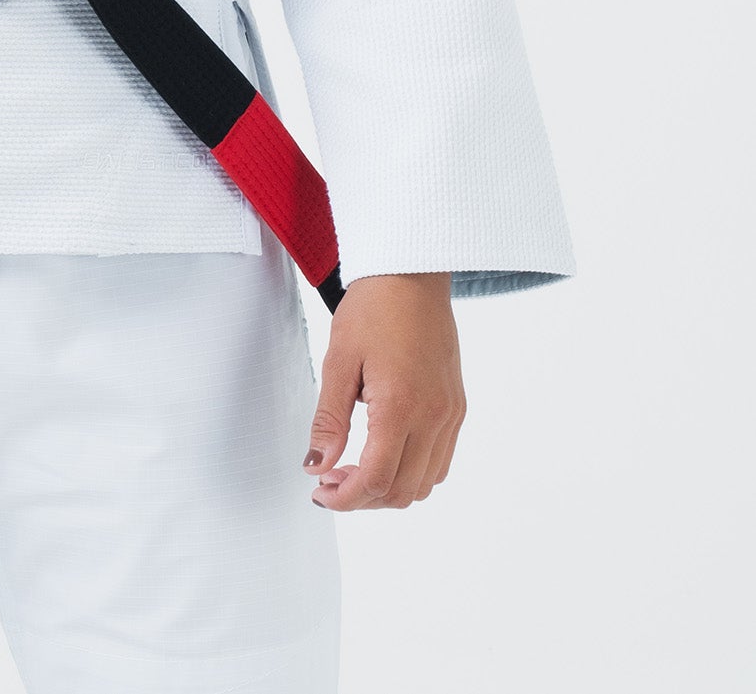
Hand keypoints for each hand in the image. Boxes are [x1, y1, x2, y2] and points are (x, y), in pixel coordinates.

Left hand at [303, 271, 464, 510]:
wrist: (411, 275)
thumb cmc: (373, 309)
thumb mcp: (339, 361)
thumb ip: (329, 419)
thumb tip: (316, 467)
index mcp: (401, 405)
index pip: (376, 479)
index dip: (345, 497)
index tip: (320, 492)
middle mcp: (434, 417)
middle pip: (402, 490)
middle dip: (363, 497)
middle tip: (330, 479)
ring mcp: (450, 414)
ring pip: (425, 483)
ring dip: (388, 489)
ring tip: (353, 468)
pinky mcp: (456, 408)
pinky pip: (439, 461)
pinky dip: (412, 472)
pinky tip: (383, 453)